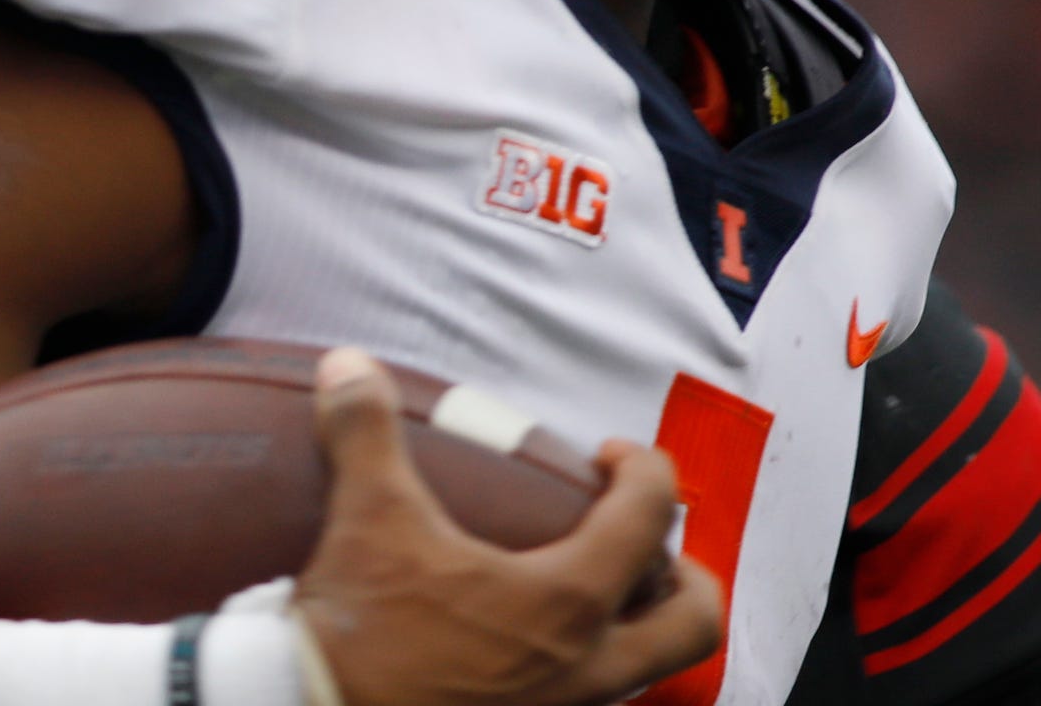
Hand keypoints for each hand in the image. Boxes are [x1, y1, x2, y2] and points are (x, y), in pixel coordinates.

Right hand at [290, 348, 723, 705]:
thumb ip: (366, 432)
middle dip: (684, 575)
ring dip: (637, 625)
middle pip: (691, 623)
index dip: (644, 470)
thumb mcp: (368, 517)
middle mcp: (585, 666)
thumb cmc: (360, 632)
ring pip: (646, 670)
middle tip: (643, 539)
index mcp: (567, 601)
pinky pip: (592, 696)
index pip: (648, 519)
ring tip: (594, 586)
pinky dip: (587, 662)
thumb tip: (350, 367)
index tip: (609, 457)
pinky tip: (535, 640)